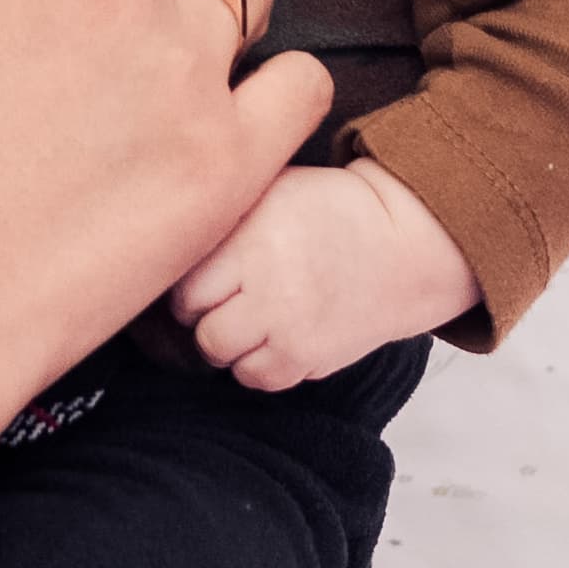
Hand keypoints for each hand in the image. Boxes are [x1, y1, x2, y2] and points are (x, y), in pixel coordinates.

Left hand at [173, 156, 479, 389]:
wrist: (402, 244)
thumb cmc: (330, 209)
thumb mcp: (270, 189)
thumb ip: (222, 215)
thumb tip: (165, 236)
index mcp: (251, 241)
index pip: (184, 286)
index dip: (187, 283)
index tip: (202, 275)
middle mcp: (267, 289)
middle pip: (199, 326)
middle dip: (203, 314)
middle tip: (224, 297)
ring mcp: (289, 330)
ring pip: (222, 356)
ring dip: (228, 341)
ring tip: (248, 316)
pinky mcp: (310, 359)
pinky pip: (258, 379)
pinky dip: (257, 363)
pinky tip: (271, 336)